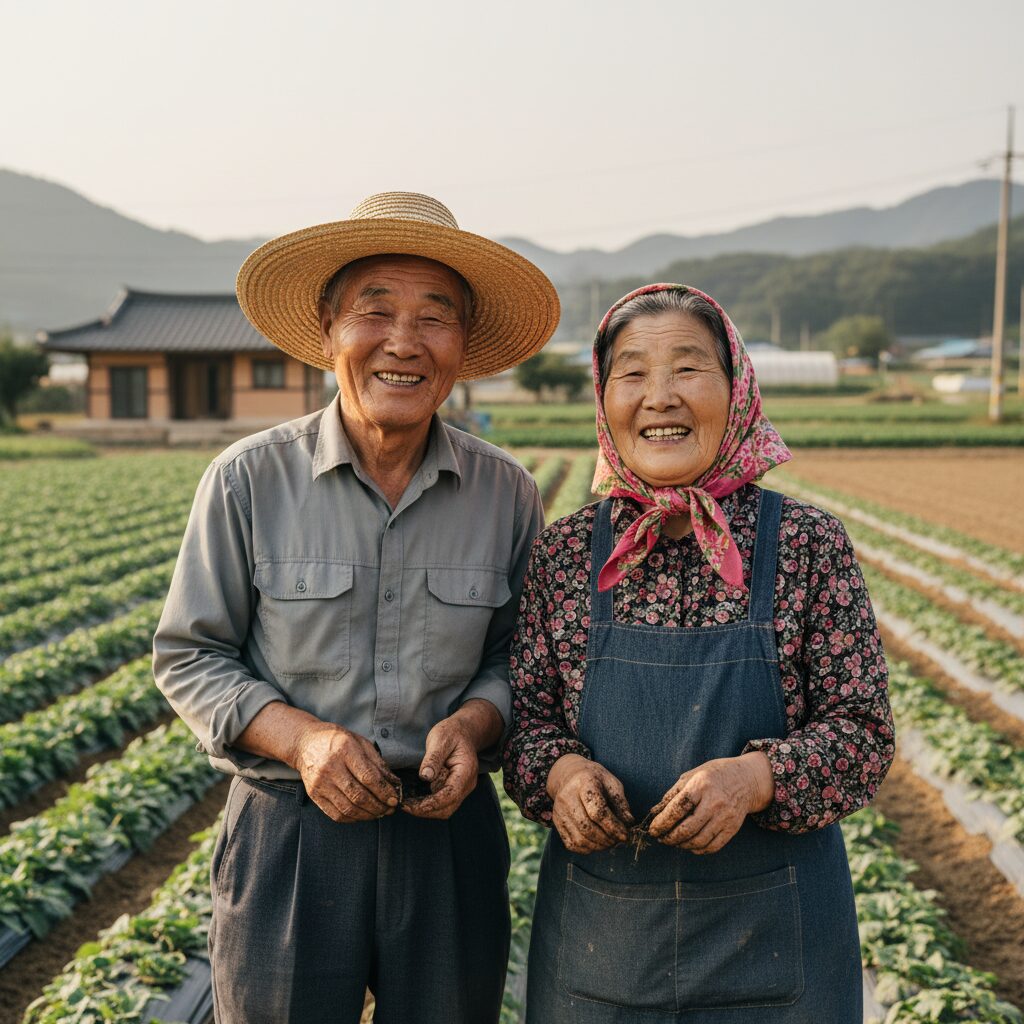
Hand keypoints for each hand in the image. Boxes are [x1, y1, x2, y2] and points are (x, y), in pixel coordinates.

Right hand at [293, 722, 400, 822]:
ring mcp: (320, 783)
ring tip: (380, 813)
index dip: (384, 791)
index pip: (368, 777)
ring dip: (368, 815)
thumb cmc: (337, 740)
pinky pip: (336, 814)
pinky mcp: (314, 795)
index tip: (395, 799)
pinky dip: (353, 818)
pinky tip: (363, 814)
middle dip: (379, 806)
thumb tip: (394, 783)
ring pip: (348, 808)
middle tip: (390, 809)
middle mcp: (330, 767)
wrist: (306, 743)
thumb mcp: (360, 743)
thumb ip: (378, 763)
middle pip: (358, 795)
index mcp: (344, 750)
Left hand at [401, 713, 482, 819]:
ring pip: (445, 809)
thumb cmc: (452, 733)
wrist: (463, 732)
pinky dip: (429, 805)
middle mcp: (467, 784)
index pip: (450, 794)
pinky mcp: (454, 789)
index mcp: (466, 771)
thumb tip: (425, 777)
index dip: (431, 803)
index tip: (411, 806)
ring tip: (407, 805)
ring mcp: (462, 788)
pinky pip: (443, 804)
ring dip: (427, 810)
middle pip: (448, 808)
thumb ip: (433, 758)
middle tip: (404, 806)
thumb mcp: (440, 739)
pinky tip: (415, 800)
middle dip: (426, 811)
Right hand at [547, 754, 633, 854]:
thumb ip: (621, 803)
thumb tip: (628, 823)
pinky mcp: (556, 822)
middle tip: (618, 840)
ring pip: (579, 839)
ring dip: (598, 846)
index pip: (597, 811)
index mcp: (584, 783)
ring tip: (610, 842)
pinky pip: (572, 844)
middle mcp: (567, 797)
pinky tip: (597, 843)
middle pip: (587, 827)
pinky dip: (587, 849)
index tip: (625, 835)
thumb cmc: (596, 780)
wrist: (570, 776)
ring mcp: (559, 811)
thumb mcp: (612, 784)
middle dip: (607, 839)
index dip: (613, 827)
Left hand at [647, 752, 772, 854]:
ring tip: (672, 841)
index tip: (653, 829)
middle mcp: (714, 803)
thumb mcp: (692, 775)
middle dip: (669, 837)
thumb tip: (655, 812)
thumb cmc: (714, 775)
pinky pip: (712, 847)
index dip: (662, 822)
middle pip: (687, 829)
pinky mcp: (732, 829)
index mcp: (701, 785)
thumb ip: (673, 793)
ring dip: (681, 845)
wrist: (746, 779)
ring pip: (698, 841)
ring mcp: (725, 817)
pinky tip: (689, 845)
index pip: (677, 809)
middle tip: (660, 838)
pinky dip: (697, 850)